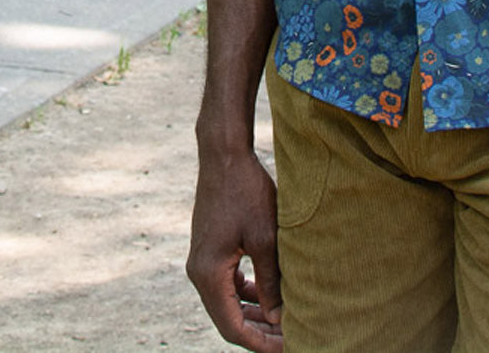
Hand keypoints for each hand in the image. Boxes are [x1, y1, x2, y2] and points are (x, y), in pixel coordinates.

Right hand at [187, 150, 283, 350]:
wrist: (225, 155)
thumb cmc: (246, 192)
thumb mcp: (266, 238)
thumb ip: (271, 282)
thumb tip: (279, 319)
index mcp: (208, 274)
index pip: (232, 327)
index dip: (260, 342)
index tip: (287, 347)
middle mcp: (199, 272)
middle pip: (228, 319)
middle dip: (259, 332)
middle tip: (290, 338)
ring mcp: (201, 260)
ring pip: (227, 302)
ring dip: (254, 314)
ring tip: (283, 321)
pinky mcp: (209, 249)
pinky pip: (227, 283)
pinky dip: (247, 294)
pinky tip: (268, 294)